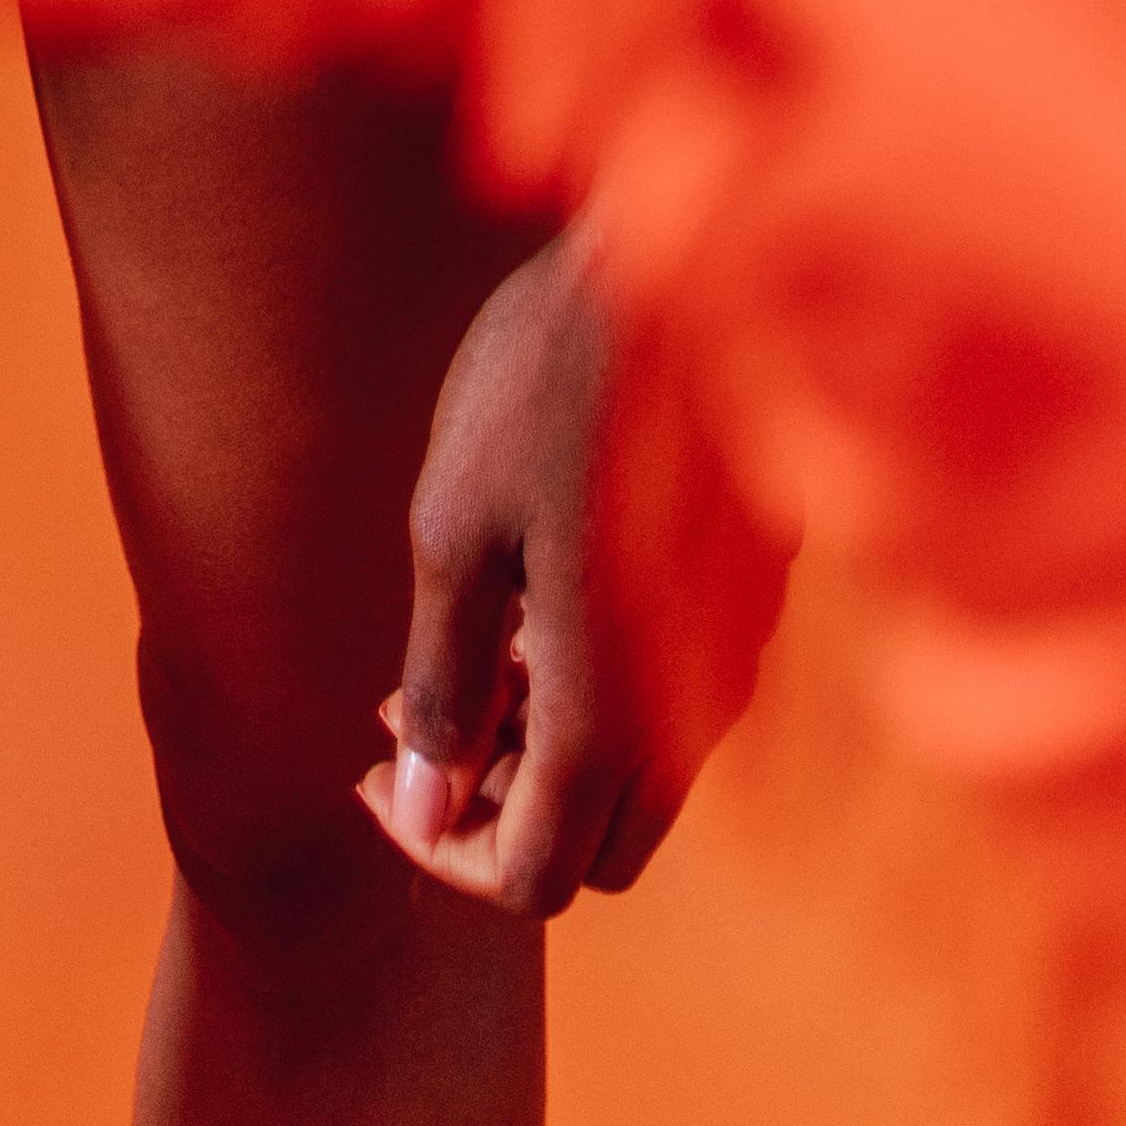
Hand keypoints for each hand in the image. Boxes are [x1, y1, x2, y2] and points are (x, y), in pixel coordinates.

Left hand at [359, 230, 685, 917]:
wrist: (691, 247)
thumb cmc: (552, 381)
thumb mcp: (457, 527)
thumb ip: (444, 685)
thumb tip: (415, 806)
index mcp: (612, 714)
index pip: (529, 877)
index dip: (437, 853)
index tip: (372, 777)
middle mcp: (692, 714)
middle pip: (595, 847)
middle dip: (498, 810)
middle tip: (419, 716)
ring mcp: (734, 656)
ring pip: (640, 777)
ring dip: (548, 746)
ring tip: (471, 636)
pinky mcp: (752, 598)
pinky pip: (674, 700)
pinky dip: (600, 687)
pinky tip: (541, 584)